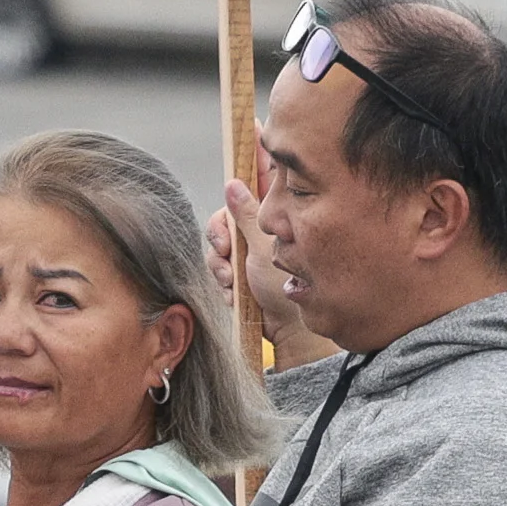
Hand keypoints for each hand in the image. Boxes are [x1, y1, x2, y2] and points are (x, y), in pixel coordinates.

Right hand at [209, 181, 332, 367]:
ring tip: (232, 281)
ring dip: (220, 264)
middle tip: (226, 251)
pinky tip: (233, 292)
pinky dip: (223, 280)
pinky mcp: (241, 272)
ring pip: (219, 244)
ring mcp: (249, 252)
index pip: (254, 185)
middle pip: (226, 217)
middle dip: (220, 236)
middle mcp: (260, 231)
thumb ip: (246, 215)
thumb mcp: (263, 246)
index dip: (242, 178)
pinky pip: (219, 267)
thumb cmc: (284, 285)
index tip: (234, 177)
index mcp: (272, 217)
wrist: (287, 328)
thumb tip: (233, 184)